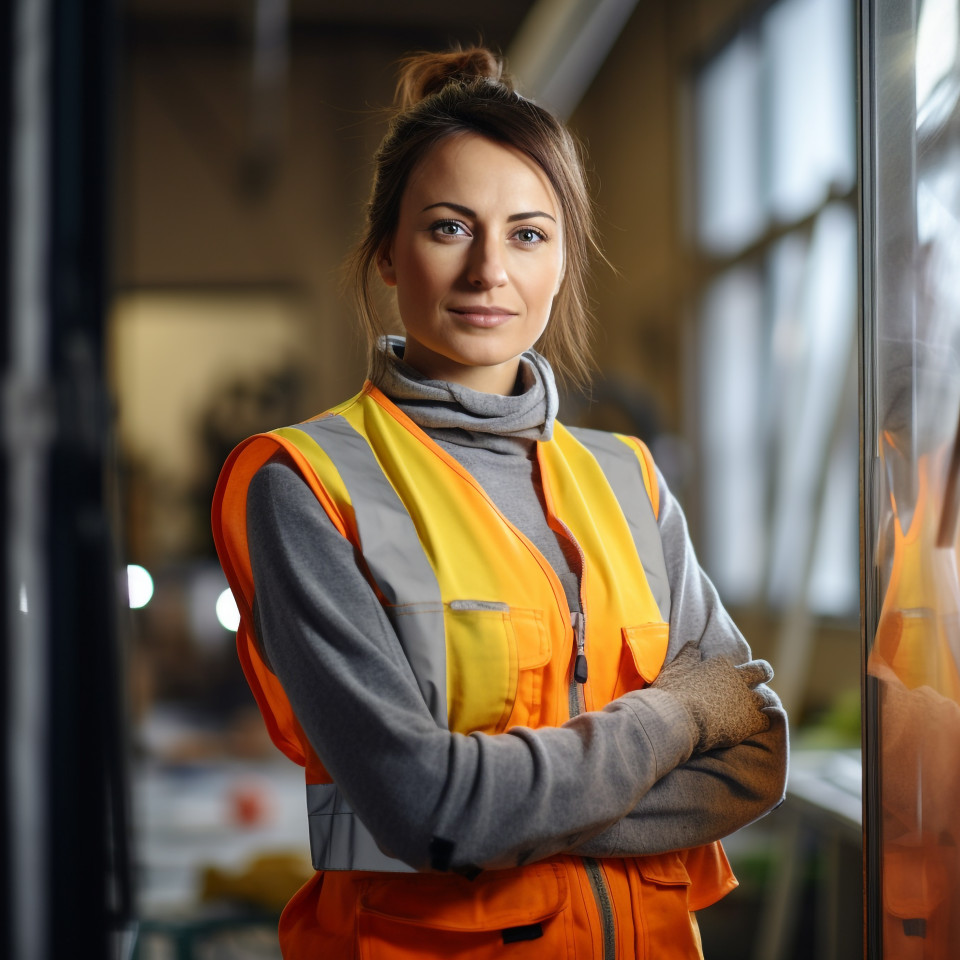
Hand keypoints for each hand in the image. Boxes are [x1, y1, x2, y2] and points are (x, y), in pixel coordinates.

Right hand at [652, 644, 772, 752]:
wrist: (677, 718)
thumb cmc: (673, 692)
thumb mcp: (676, 668)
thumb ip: (688, 655)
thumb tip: (694, 643)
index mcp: (720, 664)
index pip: (733, 661)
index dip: (732, 670)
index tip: (729, 677)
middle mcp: (738, 679)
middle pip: (762, 671)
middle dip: (763, 674)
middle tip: (757, 683)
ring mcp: (746, 700)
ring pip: (767, 697)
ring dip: (762, 702)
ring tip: (756, 710)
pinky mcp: (750, 721)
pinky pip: (767, 720)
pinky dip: (763, 722)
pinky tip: (756, 727)